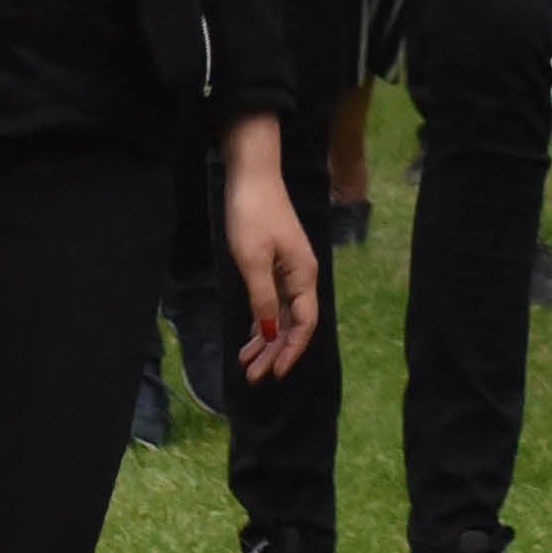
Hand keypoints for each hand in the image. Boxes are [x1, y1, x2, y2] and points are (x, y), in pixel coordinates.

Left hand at [217, 122, 325, 377]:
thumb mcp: (253, 260)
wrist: (252, 175)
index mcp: (303, 275)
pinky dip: (262, 321)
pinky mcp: (275, 264)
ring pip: (282, 316)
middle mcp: (301, 277)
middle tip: (252, 377)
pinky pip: (273, 302)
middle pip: (293, 324)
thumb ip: (263, 298)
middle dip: (275, 352)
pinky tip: (250, 337)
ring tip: (247, 365)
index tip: (275, 373)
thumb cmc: (252, 215)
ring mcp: (288, 271)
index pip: (304, 324)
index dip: (291, 351)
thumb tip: (271, 332)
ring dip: (266, 341)